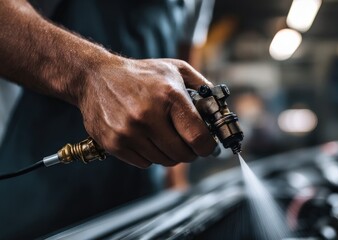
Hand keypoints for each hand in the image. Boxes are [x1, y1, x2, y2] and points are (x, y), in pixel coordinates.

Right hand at [78, 57, 216, 167]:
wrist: (95, 77)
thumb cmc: (141, 74)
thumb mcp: (176, 69)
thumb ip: (202, 86)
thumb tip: (220, 108)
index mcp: (169, 96)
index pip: (198, 138)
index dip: (207, 147)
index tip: (208, 146)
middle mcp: (148, 116)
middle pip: (182, 154)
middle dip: (191, 152)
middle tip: (189, 144)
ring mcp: (128, 132)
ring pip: (164, 161)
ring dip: (170, 154)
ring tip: (166, 137)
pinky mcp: (114, 143)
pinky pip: (144, 163)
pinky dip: (150, 155)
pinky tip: (147, 138)